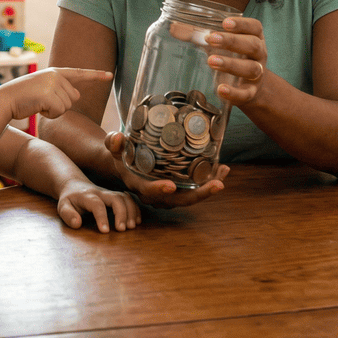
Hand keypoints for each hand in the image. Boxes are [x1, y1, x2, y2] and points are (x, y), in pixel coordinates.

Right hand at [0, 67, 113, 120]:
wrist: (5, 100)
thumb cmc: (23, 97)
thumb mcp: (43, 88)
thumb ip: (60, 90)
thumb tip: (77, 95)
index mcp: (55, 72)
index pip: (79, 73)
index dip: (96, 75)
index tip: (110, 75)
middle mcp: (56, 75)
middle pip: (73, 98)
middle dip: (60, 105)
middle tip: (41, 102)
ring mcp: (52, 84)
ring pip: (67, 106)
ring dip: (54, 111)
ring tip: (38, 104)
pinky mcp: (49, 95)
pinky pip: (59, 112)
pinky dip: (49, 115)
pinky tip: (37, 108)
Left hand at [55, 179, 140, 232]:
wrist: (74, 185)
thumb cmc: (70, 199)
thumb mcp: (63, 206)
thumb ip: (68, 215)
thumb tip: (77, 223)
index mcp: (87, 196)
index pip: (97, 205)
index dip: (102, 217)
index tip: (105, 231)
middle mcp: (101, 193)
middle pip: (116, 198)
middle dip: (121, 213)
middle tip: (122, 229)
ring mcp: (110, 193)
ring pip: (125, 198)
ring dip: (131, 211)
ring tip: (132, 226)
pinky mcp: (116, 196)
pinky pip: (129, 199)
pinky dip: (136, 209)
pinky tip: (137, 221)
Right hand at [104, 132, 228, 207]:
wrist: (126, 162)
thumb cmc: (120, 153)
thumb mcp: (114, 147)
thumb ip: (113, 142)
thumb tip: (117, 138)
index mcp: (139, 185)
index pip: (149, 191)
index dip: (159, 190)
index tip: (170, 186)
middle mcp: (157, 194)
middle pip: (179, 199)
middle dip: (200, 194)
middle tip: (217, 184)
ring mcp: (169, 193)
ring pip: (191, 195)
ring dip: (209, 187)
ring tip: (223, 172)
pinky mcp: (179, 187)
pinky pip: (195, 187)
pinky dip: (209, 179)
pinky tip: (222, 167)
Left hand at [200, 16, 268, 107]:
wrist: (246, 85)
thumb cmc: (230, 56)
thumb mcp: (217, 45)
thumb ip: (197, 35)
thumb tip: (173, 28)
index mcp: (253, 37)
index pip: (254, 27)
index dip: (242, 24)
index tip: (225, 23)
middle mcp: (259, 54)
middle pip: (252, 45)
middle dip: (232, 41)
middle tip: (211, 39)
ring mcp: (256, 74)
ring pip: (250, 68)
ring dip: (231, 64)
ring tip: (211, 61)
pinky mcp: (250, 92)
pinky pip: (245, 93)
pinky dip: (234, 92)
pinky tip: (221, 89)